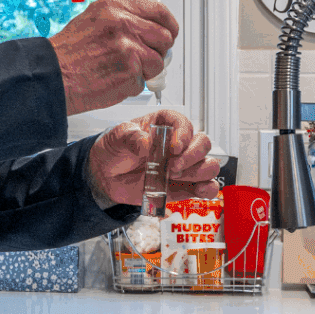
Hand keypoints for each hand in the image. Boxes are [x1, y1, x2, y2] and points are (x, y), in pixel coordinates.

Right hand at [48, 0, 177, 115]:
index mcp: (114, 8)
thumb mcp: (93, 21)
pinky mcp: (130, 72)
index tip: (169, 32)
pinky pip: (145, 81)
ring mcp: (128, 48)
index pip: (158, 10)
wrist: (52, 76)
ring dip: (146, 71)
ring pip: (159, 62)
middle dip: (159, 51)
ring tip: (122, 71)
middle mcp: (123, 24)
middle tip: (145, 58)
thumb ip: (121, 19)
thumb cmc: (68, 54)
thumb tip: (147, 26)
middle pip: (164, 37)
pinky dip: (132, 85)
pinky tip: (113, 80)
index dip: (168, 25)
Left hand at [87, 110, 220, 207]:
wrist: (105, 174)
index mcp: (165, 125)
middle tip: (172, 165)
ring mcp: (183, 166)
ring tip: (174, 176)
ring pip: (208, 166)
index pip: (184, 124)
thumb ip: (131, 137)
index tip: (174, 147)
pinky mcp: (183, 186)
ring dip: (197, 172)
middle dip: (192, 156)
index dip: (183, 135)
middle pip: (203, 144)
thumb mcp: (117, 137)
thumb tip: (146, 143)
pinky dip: (207, 189)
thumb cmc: (115, 149)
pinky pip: (206, 187)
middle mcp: (179, 144)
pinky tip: (199, 190)